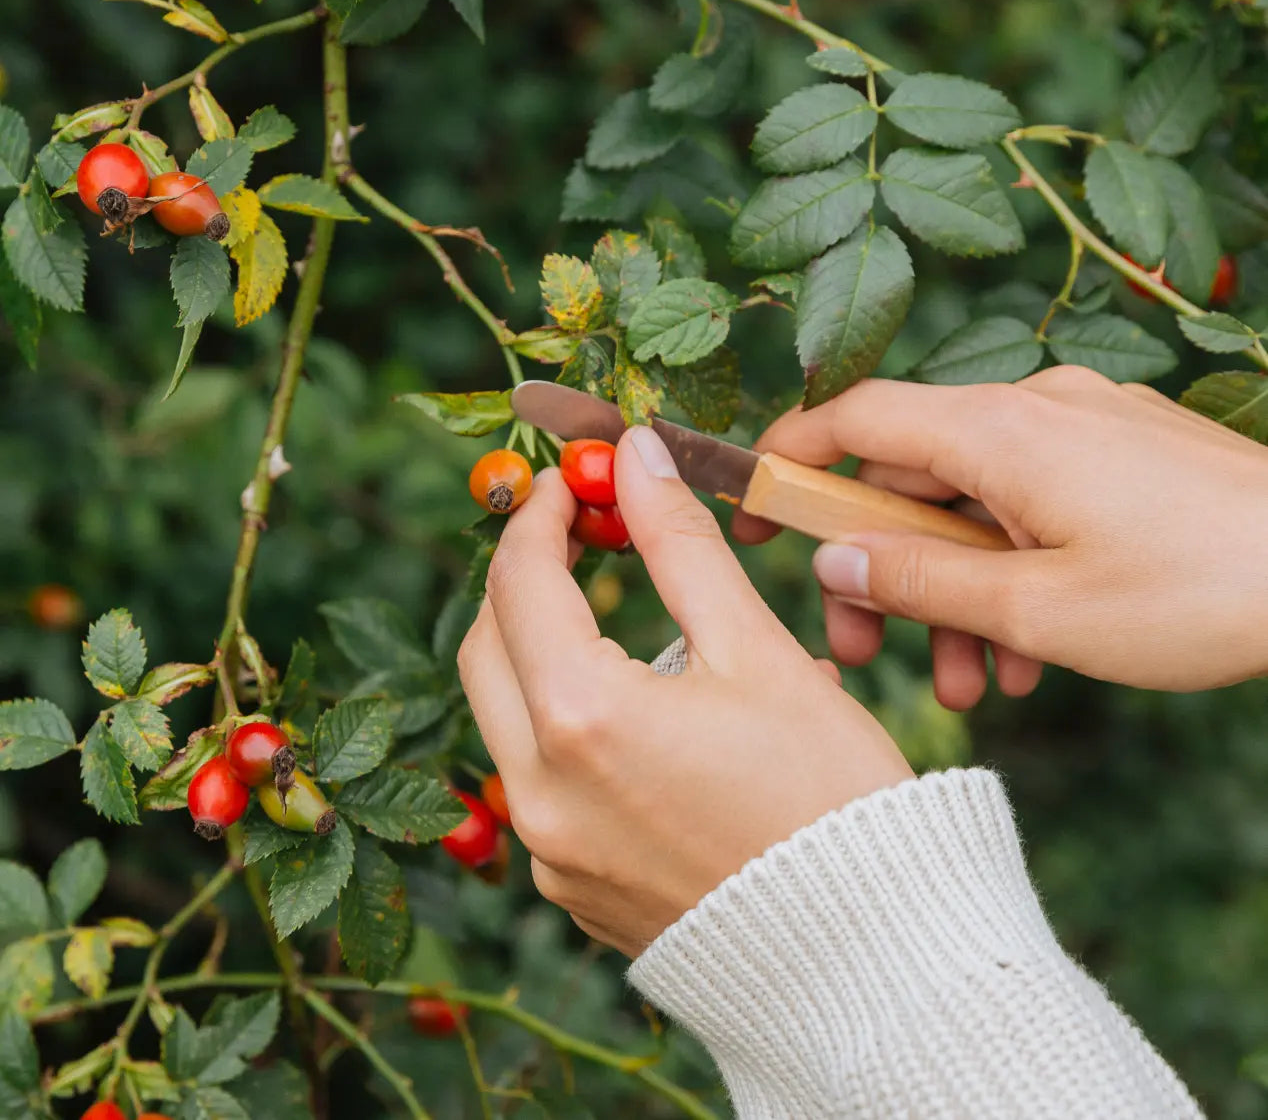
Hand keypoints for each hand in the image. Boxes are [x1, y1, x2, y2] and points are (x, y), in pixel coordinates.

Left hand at [458, 429, 911, 956]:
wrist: (869, 957)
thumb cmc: (830, 795)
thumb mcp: (757, 650)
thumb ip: (680, 545)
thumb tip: (635, 456)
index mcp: (581, 719)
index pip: (521, 581)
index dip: (543, 514)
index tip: (574, 479)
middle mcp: (541, 792)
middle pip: (488, 648)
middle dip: (524, 581)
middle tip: (581, 538)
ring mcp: (549, 850)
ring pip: (506, 717)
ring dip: (541, 653)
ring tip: (622, 623)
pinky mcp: (570, 887)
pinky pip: (540, 783)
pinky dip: (567, 727)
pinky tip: (641, 715)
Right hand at [735, 365, 1267, 701]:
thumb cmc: (1199, 593)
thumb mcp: (1037, 610)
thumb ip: (918, 579)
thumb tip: (831, 557)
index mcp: (1000, 431)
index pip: (854, 417)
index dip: (787, 461)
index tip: (752, 515)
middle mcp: (1035, 409)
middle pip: (911, 475)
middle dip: (881, 568)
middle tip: (864, 651)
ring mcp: (1085, 428)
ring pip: (976, 503)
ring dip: (954, 589)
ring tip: (974, 683)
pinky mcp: (1123, 455)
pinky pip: (1035, 503)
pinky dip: (1013, 569)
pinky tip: (1033, 651)